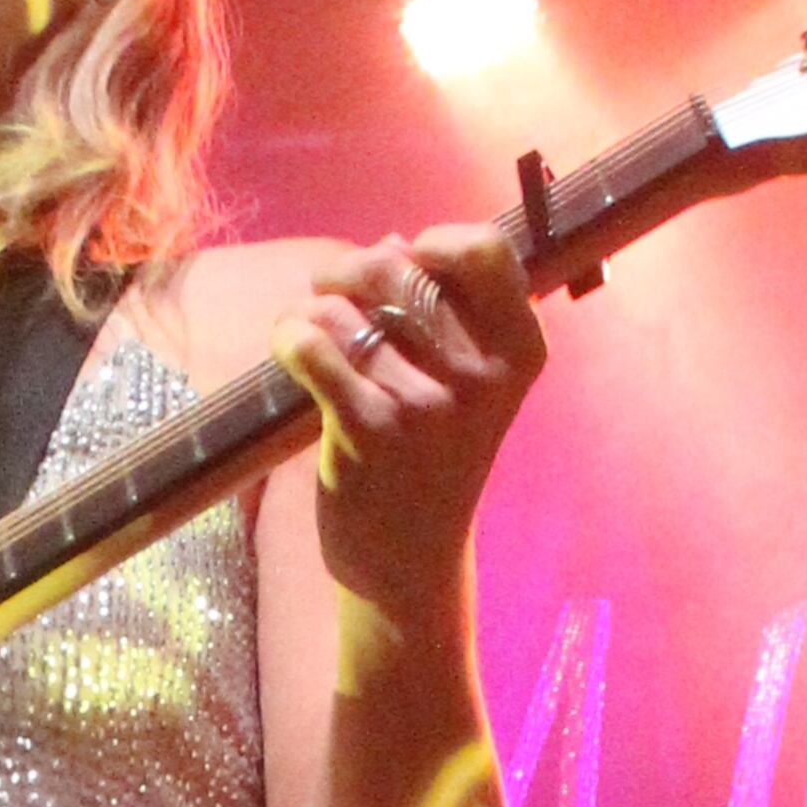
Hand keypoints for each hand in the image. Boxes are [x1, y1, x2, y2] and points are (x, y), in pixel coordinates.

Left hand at [275, 228, 544, 628]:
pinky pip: (316, 347)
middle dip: (351, 268)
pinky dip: (290, 336)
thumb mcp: (469, 389)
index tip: (404, 259)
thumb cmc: (433, 463)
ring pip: (346, 308)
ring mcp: (426, 406)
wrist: (410, 564)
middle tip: (329, 289)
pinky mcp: (369, 431)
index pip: (484, 250)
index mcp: (518, 353)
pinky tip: (288, 346)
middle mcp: (480, 377)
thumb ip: (445, 315)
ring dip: (311, 308)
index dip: (433, 242)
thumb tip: (393, 242)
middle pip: (400, 268)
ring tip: (305, 328)